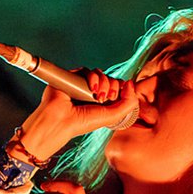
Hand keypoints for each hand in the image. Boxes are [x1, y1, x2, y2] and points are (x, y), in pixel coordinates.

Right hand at [14, 69, 138, 163]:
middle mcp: (94, 94)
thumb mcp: (111, 116)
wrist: (60, 119)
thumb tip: (131, 84)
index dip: (122, 91)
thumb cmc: (82, 122)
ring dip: (104, 82)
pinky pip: (89, 71)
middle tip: (107, 98)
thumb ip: (127, 104)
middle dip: (113, 87)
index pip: (118, 91)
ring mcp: (84, 85)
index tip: (117, 97)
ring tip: (98, 94)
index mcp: (103, 104)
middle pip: (111, 81)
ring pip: (102, 75)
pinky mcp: (74, 77)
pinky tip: (91, 87)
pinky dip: (94, 77)